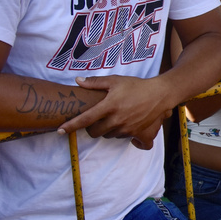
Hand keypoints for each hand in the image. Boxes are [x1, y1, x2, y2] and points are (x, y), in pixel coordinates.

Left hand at [58, 75, 172, 149]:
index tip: (61, 130)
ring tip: (114, 118)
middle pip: (95, 132)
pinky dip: (121, 134)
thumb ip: (95, 82)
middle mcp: (116, 119)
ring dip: (107, 130)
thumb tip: (78, 81)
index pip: (85, 119)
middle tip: (97, 119)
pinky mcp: (136, 133)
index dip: (71, 126)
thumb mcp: (116, 81)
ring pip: (108, 136)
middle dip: (92, 128)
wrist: (160, 94)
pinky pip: (123, 138)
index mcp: (109, 106)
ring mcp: (126, 128)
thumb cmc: (137, 86)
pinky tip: (126, 127)